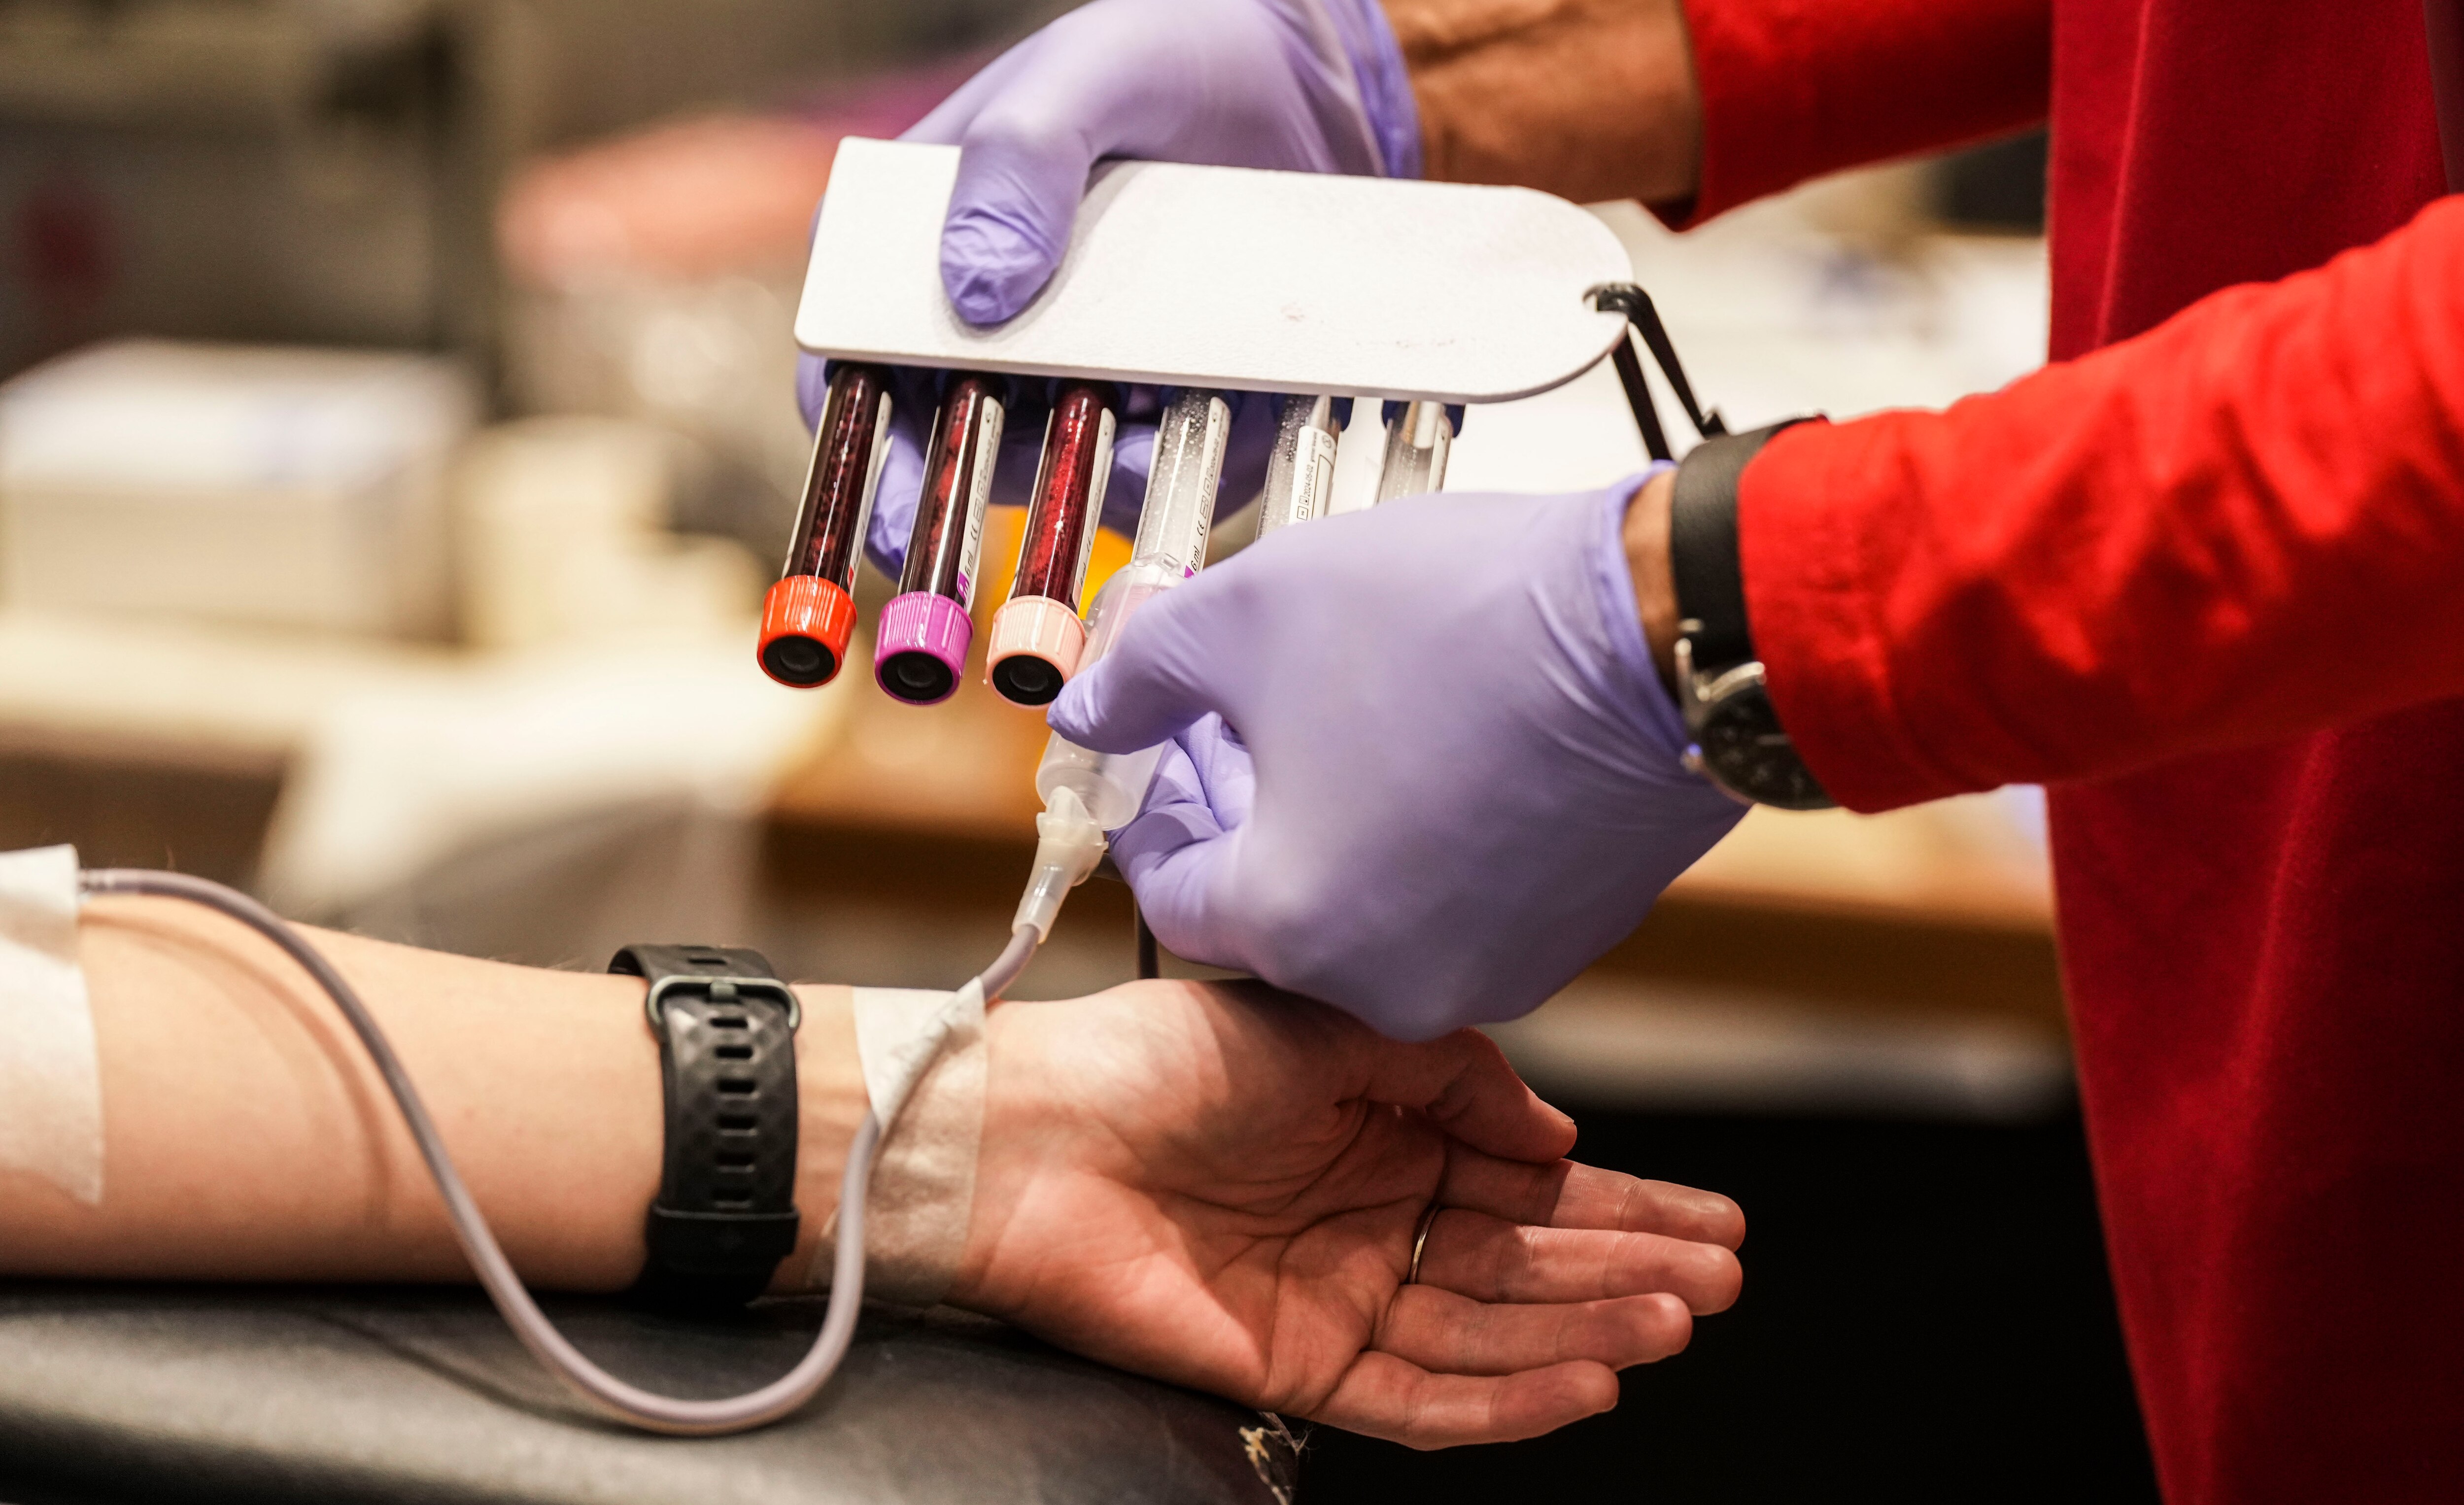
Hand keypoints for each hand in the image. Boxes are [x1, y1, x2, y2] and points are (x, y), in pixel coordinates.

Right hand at [796, 0, 1414, 573]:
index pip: (848, 348)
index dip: (850, 423)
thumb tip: (974, 289)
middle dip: (945, 493)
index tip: (877, 482)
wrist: (1312, 90)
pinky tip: (1190, 418)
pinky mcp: (1164, 413)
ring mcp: (1076, 380)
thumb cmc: (1170, 59)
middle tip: (947, 538)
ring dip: (1068, 476)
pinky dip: (1160, 466)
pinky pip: (1149, 472)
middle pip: (936, 435)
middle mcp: (989, 329)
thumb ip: (1018, 157)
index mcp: (926, 243)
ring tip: (1122, 432)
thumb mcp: (1086, 76)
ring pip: (1046, 468)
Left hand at [959, 979, 1744, 1446]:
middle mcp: (1374, 1220)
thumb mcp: (1334, 1023)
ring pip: (1489, 1334)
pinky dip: (1503, 1399)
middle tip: (1721, 1283)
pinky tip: (1582, 1383)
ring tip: (1672, 1323)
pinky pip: (1420, 1400)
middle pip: (1526, 1265)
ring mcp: (1340, 1298)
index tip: (1714, 1220)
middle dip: (1628, 1272)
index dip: (1623, 1203)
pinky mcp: (1297, 1367)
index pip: (1531, 1182)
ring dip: (1585, 1332)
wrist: (1035, 1133)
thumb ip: (1455, 1075)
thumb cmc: (1165, 1056)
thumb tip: (1554, 1133)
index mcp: (1385, 1133)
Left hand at [1046, 476, 1748, 1038]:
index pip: (1172, 892)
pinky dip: (1436, 833)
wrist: (1662, 627)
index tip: (1162, 754)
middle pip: (1276, 903)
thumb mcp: (1246, 614)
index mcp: (1293, 924)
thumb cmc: (1467, 625)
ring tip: (1356, 709)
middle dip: (1252, 808)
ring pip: (1375, 902)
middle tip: (1252, 715)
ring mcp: (1492, 967)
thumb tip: (1091, 706)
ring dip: (1346, 818)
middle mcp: (1390, 977)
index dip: (1157, 808)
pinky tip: (1446, 740)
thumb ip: (1140, 673)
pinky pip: (1465, 897)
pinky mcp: (1568, 934)